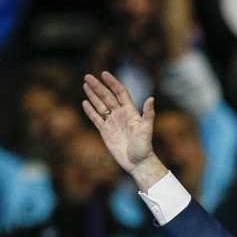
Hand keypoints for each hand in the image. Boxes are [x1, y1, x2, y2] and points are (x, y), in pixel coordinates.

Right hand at [81, 71, 164, 188]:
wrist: (138, 163)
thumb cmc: (144, 147)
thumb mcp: (147, 129)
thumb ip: (148, 114)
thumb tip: (151, 98)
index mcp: (130, 111)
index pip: (119, 93)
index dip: (112, 83)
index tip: (104, 74)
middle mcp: (120, 115)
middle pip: (107, 97)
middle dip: (98, 86)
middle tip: (87, 76)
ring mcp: (112, 123)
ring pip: (100, 105)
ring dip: (93, 95)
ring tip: (85, 85)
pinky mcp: (105, 132)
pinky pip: (96, 118)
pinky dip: (90, 111)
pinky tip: (85, 102)